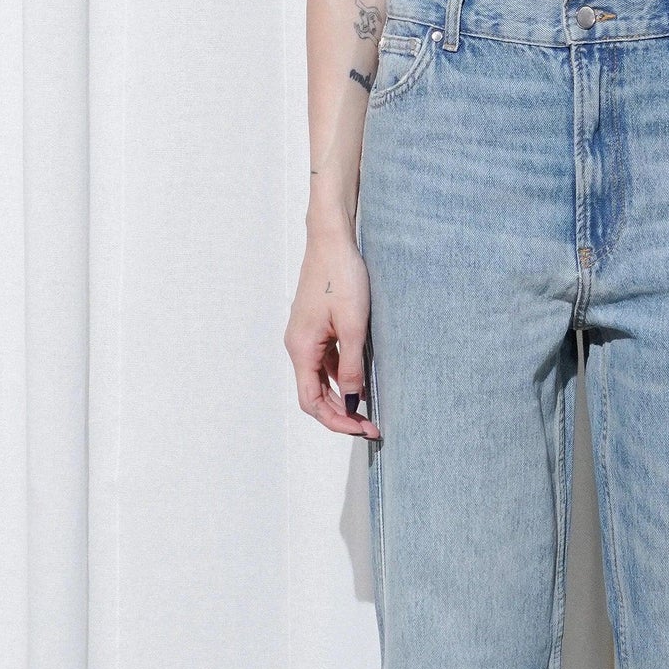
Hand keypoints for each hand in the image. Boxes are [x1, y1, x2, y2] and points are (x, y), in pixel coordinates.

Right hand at [285, 232, 378, 438]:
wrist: (332, 240)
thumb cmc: (341, 276)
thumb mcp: (353, 326)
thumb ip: (351, 366)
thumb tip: (350, 401)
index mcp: (301, 348)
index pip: (311, 401)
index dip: (336, 421)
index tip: (363, 429)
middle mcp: (297, 346)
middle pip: (314, 395)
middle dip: (341, 414)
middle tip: (371, 426)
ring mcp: (305, 337)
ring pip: (319, 380)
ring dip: (341, 398)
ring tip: (369, 410)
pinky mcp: (316, 328)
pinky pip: (324, 362)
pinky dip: (340, 377)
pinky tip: (361, 382)